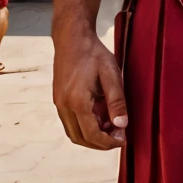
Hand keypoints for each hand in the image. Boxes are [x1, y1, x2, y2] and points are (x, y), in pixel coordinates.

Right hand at [53, 30, 126, 149]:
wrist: (72, 38)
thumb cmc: (93, 53)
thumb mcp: (111, 75)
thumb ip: (117, 102)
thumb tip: (121, 125)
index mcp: (77, 101)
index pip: (92, 135)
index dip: (109, 143)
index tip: (123, 140)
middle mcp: (64, 106)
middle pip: (81, 139)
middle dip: (101, 143)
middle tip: (119, 135)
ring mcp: (59, 103)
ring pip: (74, 133)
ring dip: (92, 136)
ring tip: (110, 125)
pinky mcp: (58, 100)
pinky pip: (70, 123)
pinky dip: (85, 127)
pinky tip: (100, 116)